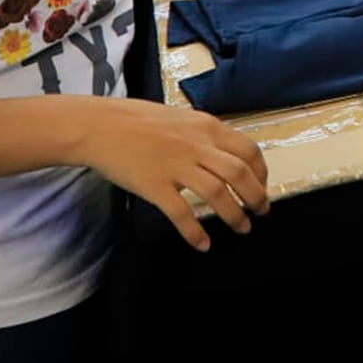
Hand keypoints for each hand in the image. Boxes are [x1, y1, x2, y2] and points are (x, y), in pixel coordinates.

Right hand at [75, 99, 269, 251]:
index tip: (262, 186)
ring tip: (242, 228)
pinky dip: (195, 232)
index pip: (248, 150)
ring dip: (234, 215)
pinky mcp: (154, 185)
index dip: (261, 172)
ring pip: (217, 194)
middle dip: (256, 197)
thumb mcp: (182, 118)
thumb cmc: (138, 121)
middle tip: (260, 212)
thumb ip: (204, 136)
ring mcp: (176, 166)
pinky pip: (181, 213)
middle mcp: (196, 145)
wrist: (100, 126)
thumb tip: (226, 155)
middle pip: (240, 173)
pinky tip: (202, 244)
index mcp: (206, 127)